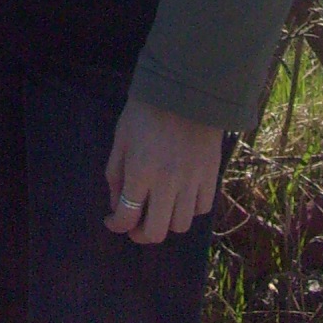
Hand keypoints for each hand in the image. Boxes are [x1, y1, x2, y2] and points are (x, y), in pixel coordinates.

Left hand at [103, 99, 222, 244]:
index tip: (112, 221)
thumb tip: (116, 205)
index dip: (115, 225)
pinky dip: (190, 209)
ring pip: (180, 225)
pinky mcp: (211, 174)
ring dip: (166, 222)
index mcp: (140, 171)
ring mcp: (192, 180)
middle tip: (136, 225)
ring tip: (160, 209)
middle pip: (155, 232)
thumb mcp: (121, 137)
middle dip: (140, 234)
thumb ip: (115, 173)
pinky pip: (202, 208)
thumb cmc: (146, 110)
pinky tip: (182, 197)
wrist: (186, 87)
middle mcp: (167, 182)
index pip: (126, 217)